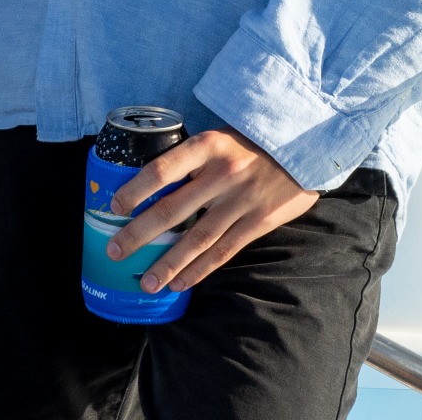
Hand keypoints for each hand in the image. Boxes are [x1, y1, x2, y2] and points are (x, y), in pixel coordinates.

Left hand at [105, 128, 317, 294]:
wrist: (306, 146)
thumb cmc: (254, 144)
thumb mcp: (222, 138)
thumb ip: (194, 159)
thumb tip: (151, 184)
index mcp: (208, 145)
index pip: (163, 169)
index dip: (135, 189)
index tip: (114, 206)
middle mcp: (222, 173)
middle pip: (172, 209)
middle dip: (139, 234)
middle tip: (115, 252)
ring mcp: (241, 200)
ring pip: (197, 239)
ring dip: (169, 264)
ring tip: (146, 283)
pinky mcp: (258, 221)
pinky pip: (223, 251)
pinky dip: (200, 270)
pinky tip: (180, 283)